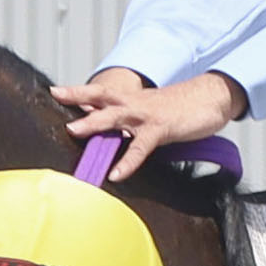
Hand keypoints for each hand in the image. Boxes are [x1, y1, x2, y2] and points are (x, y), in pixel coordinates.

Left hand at [52, 68, 245, 183]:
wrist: (209, 98)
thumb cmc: (181, 109)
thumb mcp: (150, 111)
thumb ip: (130, 121)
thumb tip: (112, 133)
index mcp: (132, 98)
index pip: (101, 93)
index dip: (78, 91)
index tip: (55, 90)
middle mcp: (134, 103)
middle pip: (101, 95)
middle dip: (78, 94)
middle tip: (56, 93)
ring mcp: (146, 115)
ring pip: (115, 116)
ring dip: (94, 122)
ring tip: (73, 130)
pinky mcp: (160, 129)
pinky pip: (140, 148)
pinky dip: (127, 162)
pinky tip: (116, 174)